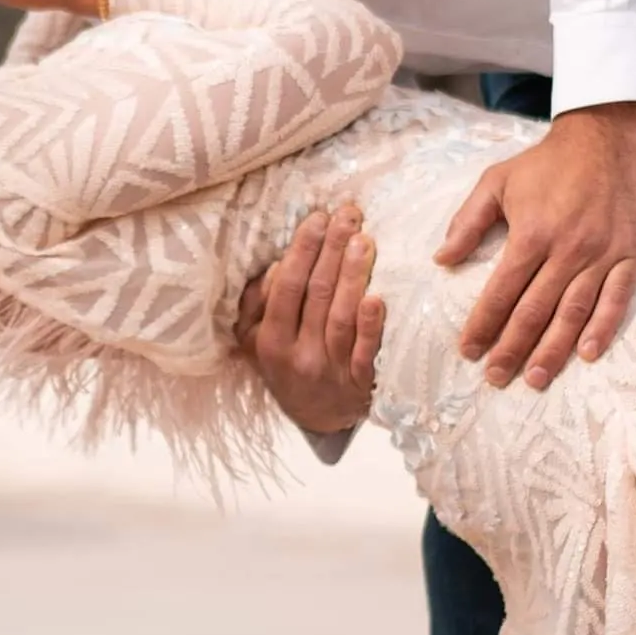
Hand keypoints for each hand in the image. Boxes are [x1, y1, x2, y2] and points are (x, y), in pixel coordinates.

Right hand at [236, 202, 384, 437]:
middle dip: (332, 250)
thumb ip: (259, 304)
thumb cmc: (289, 367)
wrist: (319, 420)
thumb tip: (276, 265)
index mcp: (271, 341)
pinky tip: (377, 298)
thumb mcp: (258, 341)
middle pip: (317, 295)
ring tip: (364, 240)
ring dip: (353, 276)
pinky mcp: (360, 384)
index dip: (303, 251)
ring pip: (341, 316)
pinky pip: (366, 352)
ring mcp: (331, 370)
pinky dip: (371, 326)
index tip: (318, 218)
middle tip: (348, 215)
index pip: (288, 287)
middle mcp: (300, 354)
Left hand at [436, 103, 635, 387]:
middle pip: (534, 311)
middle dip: (512, 348)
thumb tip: (441, 259)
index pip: (501, 291)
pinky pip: (617, 300)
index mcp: (531, 233)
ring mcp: (602, 254)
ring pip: (574, 313)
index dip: (483, 325)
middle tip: (496, 378)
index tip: (468, 351)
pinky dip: (603, 329)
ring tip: (535, 379)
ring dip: (553, 350)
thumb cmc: (547, 161)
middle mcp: (567, 249)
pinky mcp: (631, 255)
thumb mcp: (497, 180)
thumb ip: (467, 221)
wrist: (607, 136)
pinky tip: (588, 355)